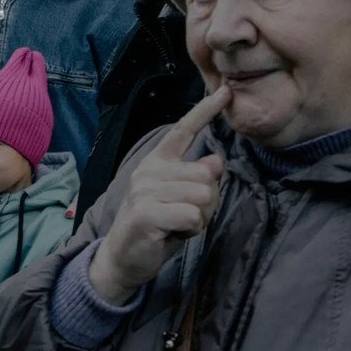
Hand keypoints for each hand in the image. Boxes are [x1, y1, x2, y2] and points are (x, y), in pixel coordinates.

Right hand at [89, 87, 230, 304]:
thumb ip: (200, 179)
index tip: (226, 91)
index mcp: (157, 162)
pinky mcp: (146, 212)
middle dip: (207, 201)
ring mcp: (144, 190)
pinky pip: (193, 215)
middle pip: (206, 175)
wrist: (125, 259)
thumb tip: (216, 161)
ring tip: (177, 225)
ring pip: (203, 196)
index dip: (205, 111)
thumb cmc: (158, 227)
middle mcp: (148, 170)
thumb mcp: (184, 200)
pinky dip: (192, 229)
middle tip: (184, 216)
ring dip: (200, 218)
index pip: (183, 131)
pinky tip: (173, 233)